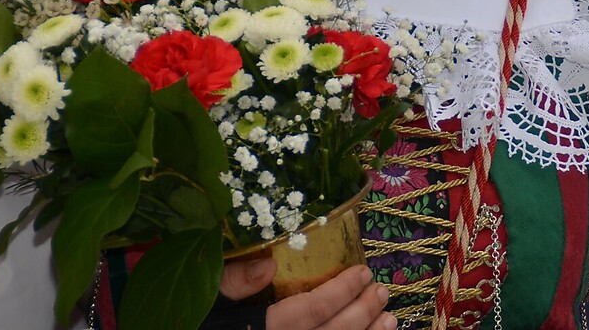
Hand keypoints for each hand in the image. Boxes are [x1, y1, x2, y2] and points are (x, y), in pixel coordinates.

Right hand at [221, 260, 395, 329]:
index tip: (363, 272)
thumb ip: (233, 282)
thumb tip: (268, 264)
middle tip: (382, 292)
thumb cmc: (199, 322)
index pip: (308, 310)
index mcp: (261, 329)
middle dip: (361, 313)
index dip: (339, 291)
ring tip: (389, 320)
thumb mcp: (208, 300)